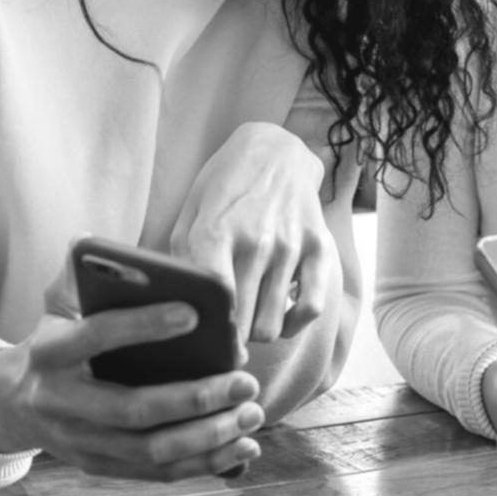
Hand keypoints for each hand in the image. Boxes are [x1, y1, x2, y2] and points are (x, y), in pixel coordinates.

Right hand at [0, 299, 264, 480]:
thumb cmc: (57, 343)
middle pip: (132, 408)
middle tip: (246, 380)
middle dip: (195, 397)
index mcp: (50, 353)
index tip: (194, 312)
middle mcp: (60, 404)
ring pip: (151, 449)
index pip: (96, 335)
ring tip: (252, 413)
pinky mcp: (100, 467)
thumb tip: (88, 241)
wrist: (13, 402)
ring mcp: (79, 443)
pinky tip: (243, 448)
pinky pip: (157, 473)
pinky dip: (204, 464)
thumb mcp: (57, 306)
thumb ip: (77, 276)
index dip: (143, 324)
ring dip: (209, 436)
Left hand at [170, 122, 337, 345]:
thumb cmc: (224, 186)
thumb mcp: (190, 213)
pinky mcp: (319, 246)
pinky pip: (312, 307)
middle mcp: (256, 240)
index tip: (208, 345)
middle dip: (233, 340)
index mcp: (216, 231)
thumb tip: (177, 309)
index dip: (212, 333)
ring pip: (273, 324)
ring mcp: (291, 244)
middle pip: (244, 321)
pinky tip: (282, 320)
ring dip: (259, 332)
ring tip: (250, 322)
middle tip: (226, 338)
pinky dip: (294, 325)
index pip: (215, 298)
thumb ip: (182, 260)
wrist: (276, 150)